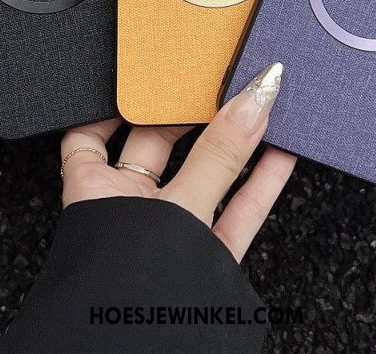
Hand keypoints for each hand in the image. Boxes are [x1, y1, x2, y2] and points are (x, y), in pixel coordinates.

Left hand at [59, 63, 294, 262]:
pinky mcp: (206, 259)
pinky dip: (259, 183)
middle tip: (218, 81)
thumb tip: (253, 99)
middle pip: (157, 147)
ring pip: (205, 177)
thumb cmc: (125, 298)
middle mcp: (128, 211)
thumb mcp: (178, 207)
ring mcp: (170, 235)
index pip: (93, 134)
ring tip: (259, 107)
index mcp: (95, 193)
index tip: (147, 77)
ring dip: (235, 145)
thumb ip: (219, 154)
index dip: (117, 104)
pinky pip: (235, 211)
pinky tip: (281, 155)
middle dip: (191, 115)